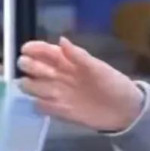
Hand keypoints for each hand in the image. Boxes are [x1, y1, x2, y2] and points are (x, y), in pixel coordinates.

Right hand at [19, 37, 143, 131]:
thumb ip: (79, 56)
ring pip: (32, 86)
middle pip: (33, 67)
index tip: (25, 50)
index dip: (33, 49)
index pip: (44, 51)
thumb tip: (61, 40)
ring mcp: (57, 93)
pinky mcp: (59, 110)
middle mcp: (58, 75)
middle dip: (27, 65)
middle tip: (28, 68)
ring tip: (33, 86)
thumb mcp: (99, 68)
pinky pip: (41, 106)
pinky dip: (38, 104)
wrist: (124, 110)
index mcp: (67, 61)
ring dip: (29, 85)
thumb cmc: (113, 84)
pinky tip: (42, 103)